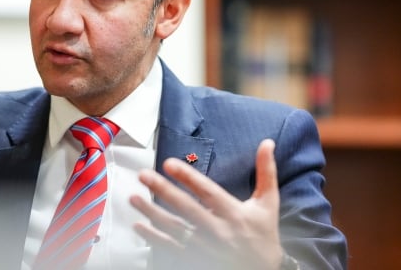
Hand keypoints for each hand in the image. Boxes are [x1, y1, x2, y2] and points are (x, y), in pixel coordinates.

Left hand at [129, 139, 283, 269]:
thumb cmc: (264, 233)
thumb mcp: (268, 203)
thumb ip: (266, 172)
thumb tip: (267, 143)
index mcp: (233, 213)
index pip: (207, 192)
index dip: (188, 177)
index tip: (169, 163)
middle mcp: (218, 230)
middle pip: (186, 208)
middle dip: (163, 190)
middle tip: (144, 175)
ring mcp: (205, 247)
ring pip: (174, 228)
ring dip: (152, 212)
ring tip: (133, 198)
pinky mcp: (196, 259)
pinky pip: (171, 247)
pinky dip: (154, 238)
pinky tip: (139, 226)